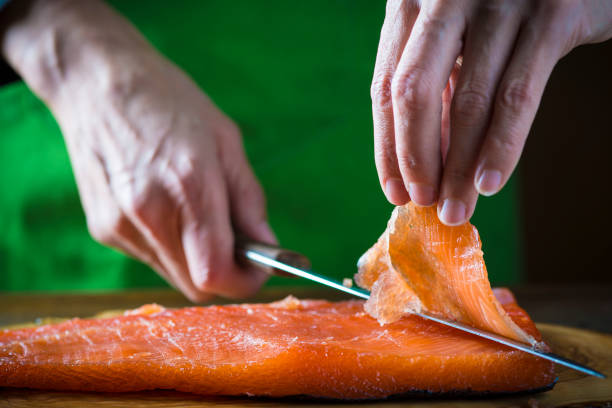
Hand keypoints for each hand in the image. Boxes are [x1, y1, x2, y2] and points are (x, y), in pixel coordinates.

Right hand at [1, 0, 275, 300]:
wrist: (96, 83)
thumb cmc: (169, 103)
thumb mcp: (226, 141)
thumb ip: (249, 201)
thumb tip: (268, 245)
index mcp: (189, 187)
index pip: (215, 274)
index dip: (244, 282)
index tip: (259, 269)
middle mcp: (150, 214)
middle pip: (196, 285)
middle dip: (224, 274)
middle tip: (237, 245)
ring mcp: (120, 225)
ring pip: (173, 274)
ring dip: (196, 260)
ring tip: (198, 215)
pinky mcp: (102, 229)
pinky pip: (150, 257)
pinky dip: (170, 246)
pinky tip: (166, 207)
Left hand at [372, 0, 611, 224]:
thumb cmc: (504, 9)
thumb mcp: (455, 36)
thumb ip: (436, 85)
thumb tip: (421, 164)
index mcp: (411, 1)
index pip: (386, 86)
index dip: (388, 146)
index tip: (395, 191)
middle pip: (415, 94)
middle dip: (417, 160)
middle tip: (425, 204)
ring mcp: (499, 1)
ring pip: (470, 103)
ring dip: (460, 168)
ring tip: (457, 208)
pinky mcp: (552, 14)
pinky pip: (518, 96)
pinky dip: (502, 146)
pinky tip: (489, 183)